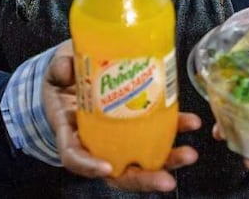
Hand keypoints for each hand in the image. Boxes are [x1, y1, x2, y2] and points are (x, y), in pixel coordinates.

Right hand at [43, 40, 201, 192]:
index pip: (75, 157)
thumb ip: (60, 67)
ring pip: (142, 159)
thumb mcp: (56, 70)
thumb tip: (66, 67)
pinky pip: (156, 133)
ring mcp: (119, 137)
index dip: (89, 166)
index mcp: (70, 132)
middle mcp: (96, 142)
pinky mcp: (137, 124)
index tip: (107, 167)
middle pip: (118, 172)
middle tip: (166, 180)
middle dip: (143, 179)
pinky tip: (192, 123)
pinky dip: (175, 130)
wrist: (74, 72)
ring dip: (168, 159)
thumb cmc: (63, 78)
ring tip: (189, 154)